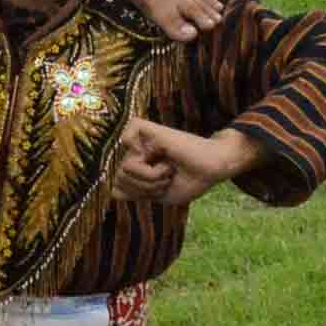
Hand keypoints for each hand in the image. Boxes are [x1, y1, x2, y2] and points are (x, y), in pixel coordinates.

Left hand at [107, 118, 248, 211]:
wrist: (213, 169)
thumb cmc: (192, 181)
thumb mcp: (160, 195)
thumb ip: (137, 192)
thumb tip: (112, 191)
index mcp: (141, 167)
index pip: (118, 185)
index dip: (137, 194)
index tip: (160, 191)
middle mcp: (140, 152)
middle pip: (120, 177)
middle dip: (145, 187)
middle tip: (168, 179)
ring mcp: (144, 141)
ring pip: (125, 166)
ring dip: (149, 177)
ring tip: (168, 169)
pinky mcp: (152, 130)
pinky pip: (127, 136)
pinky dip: (138, 150)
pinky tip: (155, 153)